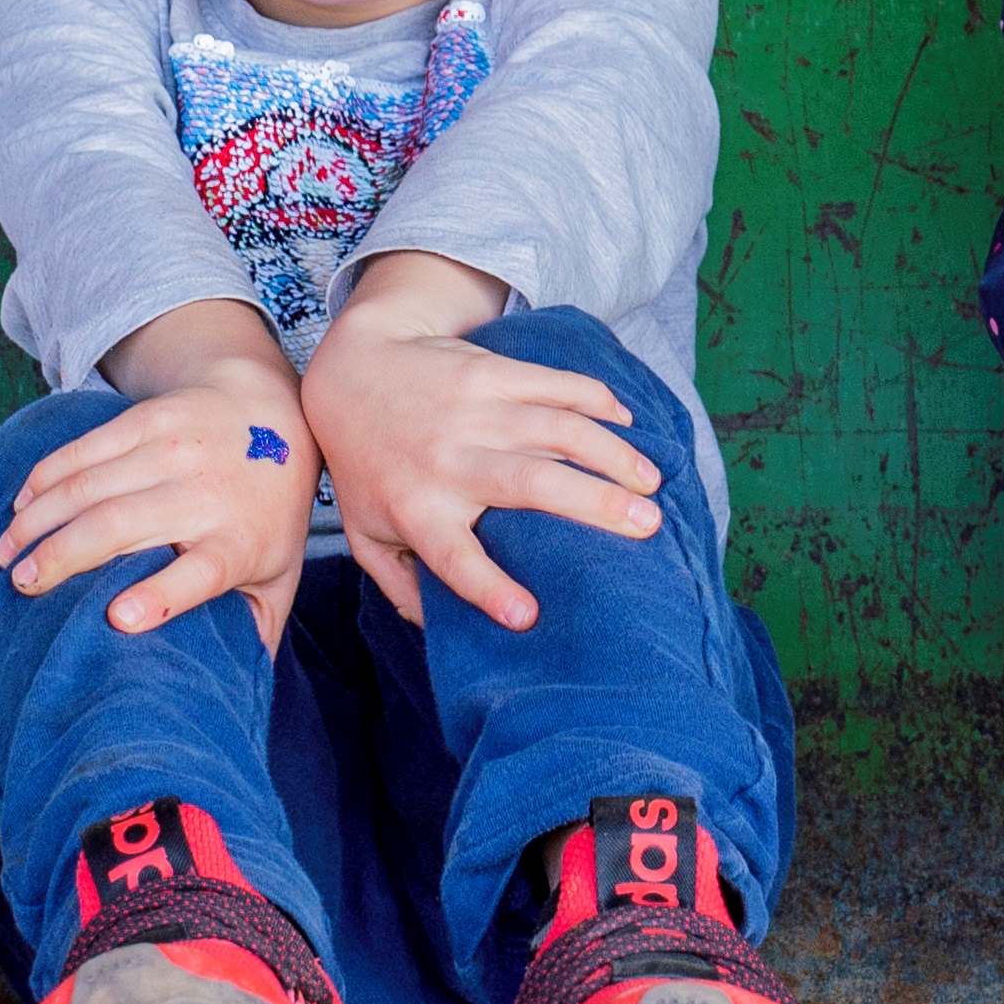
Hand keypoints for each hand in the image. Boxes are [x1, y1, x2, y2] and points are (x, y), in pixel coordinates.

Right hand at [0, 304, 316, 641]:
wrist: (274, 409)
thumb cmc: (268, 513)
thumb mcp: (279, 574)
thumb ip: (254, 632)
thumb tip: (223, 699)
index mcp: (239, 542)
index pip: (201, 571)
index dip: (161, 596)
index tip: (118, 620)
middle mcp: (206, 493)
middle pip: (121, 526)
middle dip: (60, 557)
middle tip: (21, 586)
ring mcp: (176, 449)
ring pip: (89, 487)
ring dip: (37, 521)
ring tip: (6, 554)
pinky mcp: (149, 419)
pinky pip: (82, 449)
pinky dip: (43, 478)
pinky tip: (19, 505)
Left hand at [300, 262, 661, 634]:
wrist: (353, 371)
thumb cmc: (366, 466)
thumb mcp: (365, 534)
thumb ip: (400, 586)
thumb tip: (441, 632)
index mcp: (417, 512)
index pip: (453, 558)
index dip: (489, 588)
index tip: (528, 617)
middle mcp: (448, 462)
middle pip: (529, 484)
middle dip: (594, 504)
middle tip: (648, 526)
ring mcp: (473, 411)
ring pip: (556, 429)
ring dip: (612, 453)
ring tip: (651, 482)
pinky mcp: (492, 371)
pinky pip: (556, 383)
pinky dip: (598, 401)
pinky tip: (627, 424)